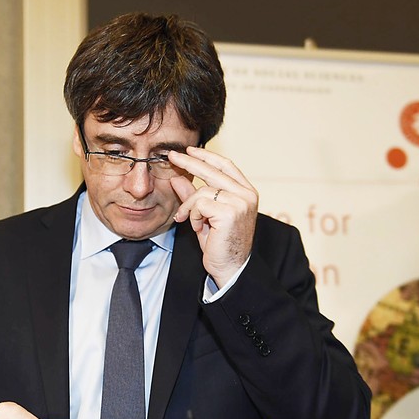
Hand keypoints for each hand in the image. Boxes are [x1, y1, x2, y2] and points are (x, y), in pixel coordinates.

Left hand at [169, 146, 258, 286]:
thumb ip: (193, 196)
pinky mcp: (230, 212)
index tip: (190, 150)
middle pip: (213, 170)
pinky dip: (192, 216)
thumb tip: (177, 178)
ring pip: (202, 191)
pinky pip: (199, 204)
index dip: (207, 156)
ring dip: (189, 206)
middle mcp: (246, 195)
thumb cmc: (220, 244)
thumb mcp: (204, 216)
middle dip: (190, 162)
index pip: (226, 165)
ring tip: (188, 220)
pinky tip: (198, 228)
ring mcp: (240, 202)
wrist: (230, 268)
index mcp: (245, 192)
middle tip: (172, 156)